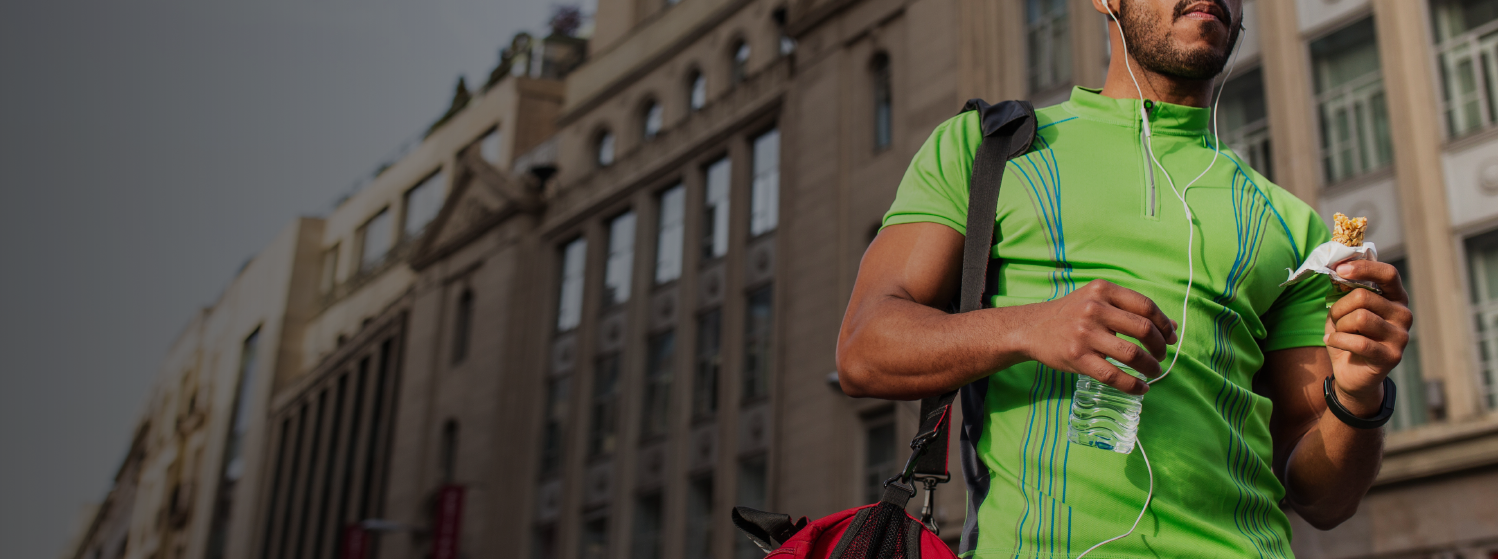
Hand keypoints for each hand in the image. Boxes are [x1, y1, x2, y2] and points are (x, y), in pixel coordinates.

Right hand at [1016, 279, 1177, 394]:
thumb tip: (1171, 327)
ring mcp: (1085, 334)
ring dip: (1150, 367)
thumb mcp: (1098, 300)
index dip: (1164, 324)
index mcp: (1102, 290)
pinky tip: (1141, 389)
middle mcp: (1094, 309)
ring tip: (1153, 371)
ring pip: (1132, 354)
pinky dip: (1133, 385)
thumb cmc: (1070, 314)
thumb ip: (1131, 310)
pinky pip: (1113, 375)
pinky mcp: (1077, 357)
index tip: (1171, 337)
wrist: (1032, 328)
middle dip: (1160, 346)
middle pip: (1143, 329)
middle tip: (1161, 356)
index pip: (1145, 306)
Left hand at [1324, 259, 1412, 415]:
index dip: (1363, 268)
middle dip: (1339, 307)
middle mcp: (1404, 315)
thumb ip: (1346, 290)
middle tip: (1335, 319)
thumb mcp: (1345, 309)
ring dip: (1339, 325)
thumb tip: (1338, 266)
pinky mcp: (1392, 356)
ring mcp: (1401, 336)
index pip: (1388, 274)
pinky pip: (1358, 341)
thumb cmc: (1349, 336)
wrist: (1352, 374)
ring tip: (1338, 332)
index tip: (1339, 270)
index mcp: (1396, 298)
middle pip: (1364, 296)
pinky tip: (1332, 341)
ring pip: (1359, 317)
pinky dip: (1338, 339)